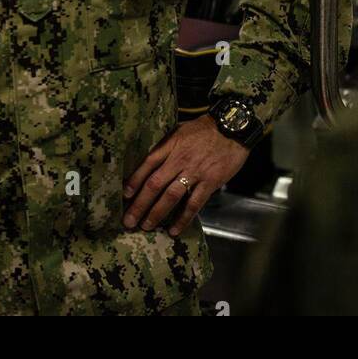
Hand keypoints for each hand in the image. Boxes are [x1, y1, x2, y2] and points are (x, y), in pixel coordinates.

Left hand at [122, 115, 250, 236]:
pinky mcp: (210, 182)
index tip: (124, 195)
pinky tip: (174, 230)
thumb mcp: (181, 130)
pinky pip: (194, 204)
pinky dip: (183, 218)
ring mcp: (195, 172)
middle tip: (128, 220)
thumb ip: (166, 145)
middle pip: (155, 184)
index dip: (135, 180)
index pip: (148, 163)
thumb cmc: (205, 129)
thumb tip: (150, 161)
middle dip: (140, 204)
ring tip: (146, 226)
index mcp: (171, 145)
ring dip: (157, 213)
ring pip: (171, 196)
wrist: (233, 128)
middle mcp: (180, 159)